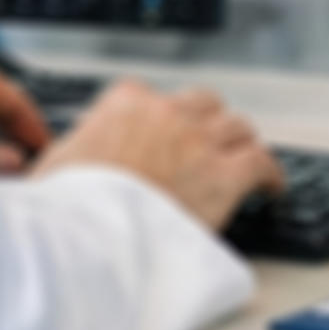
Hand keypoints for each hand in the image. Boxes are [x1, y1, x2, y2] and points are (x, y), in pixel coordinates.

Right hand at [33, 80, 282, 230]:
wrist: (89, 235)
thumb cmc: (67, 206)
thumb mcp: (56, 162)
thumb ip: (75, 148)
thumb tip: (69, 156)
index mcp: (125, 104)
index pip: (150, 95)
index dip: (160, 116)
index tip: (162, 131)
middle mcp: (167, 113)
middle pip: (204, 104)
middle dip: (208, 122)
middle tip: (209, 143)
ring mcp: (199, 142)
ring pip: (238, 127)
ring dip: (240, 143)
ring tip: (243, 158)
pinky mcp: (224, 178)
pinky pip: (261, 163)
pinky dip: (270, 174)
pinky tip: (272, 186)